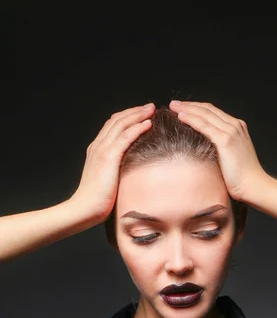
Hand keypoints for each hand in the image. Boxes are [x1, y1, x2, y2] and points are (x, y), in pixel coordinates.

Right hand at [69, 103, 154, 220]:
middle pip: (117, 121)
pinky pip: (124, 137)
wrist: (84, 209)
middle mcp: (98, 146)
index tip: (141, 115)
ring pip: (121, 125)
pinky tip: (148, 124)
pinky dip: (137, 128)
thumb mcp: (107, 181)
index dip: (127, 118)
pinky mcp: (108, 157)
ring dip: (137, 115)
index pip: (112, 127)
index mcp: (96, 150)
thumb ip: (116, 172)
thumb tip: (131, 173)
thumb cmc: (96, 202)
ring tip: (151, 110)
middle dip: (134, 112)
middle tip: (149, 107)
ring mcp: (102, 150)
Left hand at [169, 100, 265, 201]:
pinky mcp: (226, 141)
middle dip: (189, 105)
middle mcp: (235, 126)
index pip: (213, 112)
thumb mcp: (231, 156)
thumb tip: (204, 147)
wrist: (253, 186)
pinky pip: (204, 126)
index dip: (197, 108)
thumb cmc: (242, 178)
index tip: (183, 108)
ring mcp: (231, 132)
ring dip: (187, 109)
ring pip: (205, 115)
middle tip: (174, 104)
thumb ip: (220, 147)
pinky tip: (181, 117)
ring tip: (173, 107)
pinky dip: (192, 119)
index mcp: (237, 128)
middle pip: (208, 109)